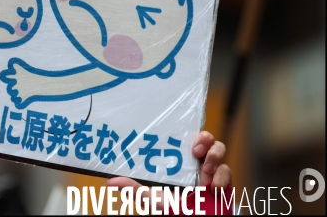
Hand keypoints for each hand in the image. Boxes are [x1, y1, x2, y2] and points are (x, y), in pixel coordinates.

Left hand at [107, 131, 231, 210]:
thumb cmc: (172, 208)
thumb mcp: (152, 198)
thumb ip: (134, 189)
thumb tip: (111, 181)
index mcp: (180, 159)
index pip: (185, 137)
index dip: (186, 132)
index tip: (185, 138)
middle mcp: (196, 162)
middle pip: (207, 138)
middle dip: (205, 139)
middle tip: (196, 149)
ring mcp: (211, 170)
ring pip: (220, 149)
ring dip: (215, 156)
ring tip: (205, 169)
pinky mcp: (224, 182)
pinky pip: (228, 171)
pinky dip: (221, 177)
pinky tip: (212, 187)